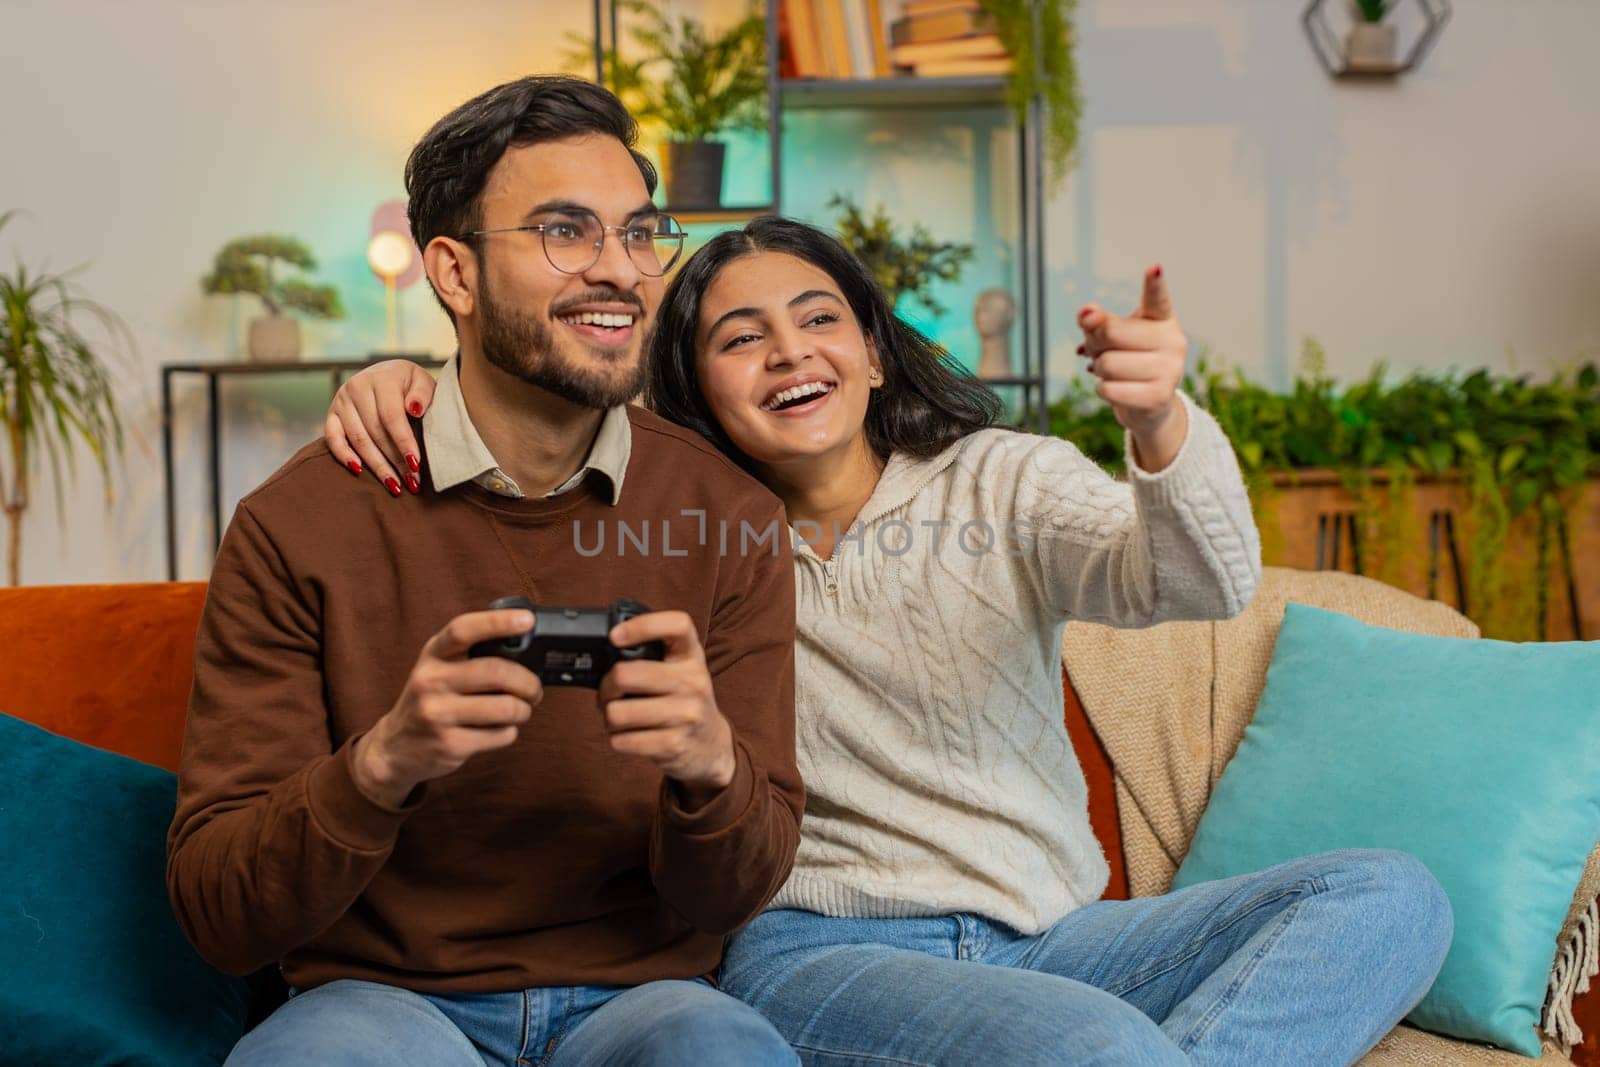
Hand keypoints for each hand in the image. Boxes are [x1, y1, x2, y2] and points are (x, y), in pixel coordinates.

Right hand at [325, 360, 438, 496]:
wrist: (388, 373)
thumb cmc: (410, 384)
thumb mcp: (423, 382)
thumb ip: (422, 393)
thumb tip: (414, 409)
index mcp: (383, 378)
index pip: (392, 416)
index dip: (403, 442)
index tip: (416, 465)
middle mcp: (357, 386)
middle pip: (375, 431)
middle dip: (394, 460)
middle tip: (411, 482)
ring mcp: (341, 400)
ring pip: (358, 439)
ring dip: (376, 465)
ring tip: (394, 485)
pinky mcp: (331, 413)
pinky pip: (332, 438)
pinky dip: (343, 455)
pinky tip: (359, 471)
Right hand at [351, 607, 543, 808]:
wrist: (396, 747)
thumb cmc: (432, 700)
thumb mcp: (439, 668)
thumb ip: (470, 654)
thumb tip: (524, 646)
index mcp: (432, 655)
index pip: (463, 630)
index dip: (498, 622)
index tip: (528, 620)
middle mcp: (431, 681)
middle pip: (496, 672)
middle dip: (528, 682)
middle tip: (534, 690)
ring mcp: (437, 714)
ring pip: (506, 707)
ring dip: (524, 710)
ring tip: (520, 711)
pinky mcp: (449, 745)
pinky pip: (501, 735)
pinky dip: (509, 732)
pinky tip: (497, 730)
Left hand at [595, 611, 735, 807]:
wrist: (710, 745)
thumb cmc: (683, 701)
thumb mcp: (680, 671)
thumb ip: (651, 657)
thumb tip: (603, 656)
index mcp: (692, 655)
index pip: (678, 624)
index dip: (643, 625)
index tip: (615, 636)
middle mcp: (693, 681)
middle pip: (626, 674)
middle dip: (606, 687)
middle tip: (609, 693)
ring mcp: (687, 714)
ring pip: (618, 712)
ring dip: (609, 716)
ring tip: (619, 717)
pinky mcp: (674, 744)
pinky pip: (623, 740)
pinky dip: (617, 739)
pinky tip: (629, 736)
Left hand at [1076, 265, 1189, 471]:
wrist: (1149, 404)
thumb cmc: (1128, 360)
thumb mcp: (1112, 336)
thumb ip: (1097, 320)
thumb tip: (1086, 313)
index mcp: (1162, 318)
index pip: (1157, 298)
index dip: (1154, 283)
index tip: (1153, 267)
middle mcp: (1173, 340)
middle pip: (1111, 332)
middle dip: (1096, 343)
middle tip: (1101, 351)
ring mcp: (1171, 369)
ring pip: (1107, 364)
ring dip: (1099, 370)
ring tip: (1113, 372)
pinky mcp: (1160, 396)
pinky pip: (1109, 389)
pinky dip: (1102, 389)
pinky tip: (1114, 388)